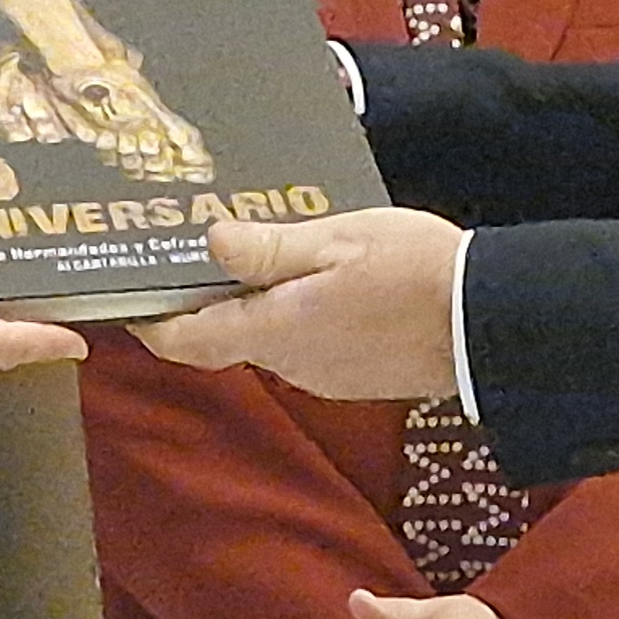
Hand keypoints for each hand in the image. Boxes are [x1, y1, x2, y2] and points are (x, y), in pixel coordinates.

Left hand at [136, 208, 464, 398]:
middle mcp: (292, 364)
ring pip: (268, 341)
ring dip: (254, 307)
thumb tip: (210, 243)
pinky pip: (306, 347)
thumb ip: (270, 248)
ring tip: (254, 257)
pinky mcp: (356, 377)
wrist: (491, 324)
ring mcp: (325, 376)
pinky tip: (312, 282)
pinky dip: (293, 317)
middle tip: (192, 256)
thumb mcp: (338, 241)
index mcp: (276, 330)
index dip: (152, 324)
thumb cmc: (416, 272)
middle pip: (225, 338)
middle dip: (205, 303)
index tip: (127, 301)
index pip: (189, 342)